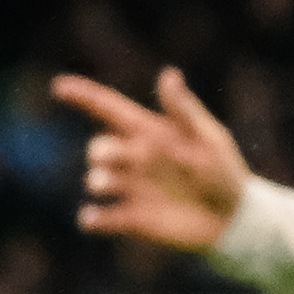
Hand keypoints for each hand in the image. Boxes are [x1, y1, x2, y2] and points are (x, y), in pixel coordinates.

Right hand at [54, 66, 251, 253]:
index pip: (110, 110)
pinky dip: (91, 218)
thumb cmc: (224, 172)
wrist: (235, 218)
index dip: (84, 96)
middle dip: (100, 150)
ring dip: (98, 180)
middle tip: (106, 156)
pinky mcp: (131, 219)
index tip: (59, 86)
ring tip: (105, 184)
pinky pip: (99, 218)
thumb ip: (184, 110)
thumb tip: (169, 74)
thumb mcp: (208, 139)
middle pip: (100, 147)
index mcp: (149, 134)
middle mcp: (134, 160)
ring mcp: (130, 188)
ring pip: (97, 180)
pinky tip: (92, 218)